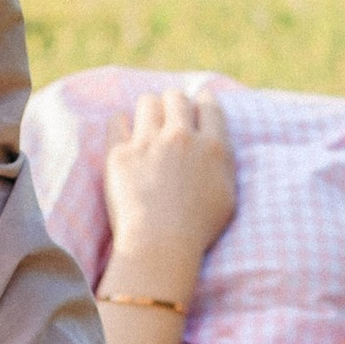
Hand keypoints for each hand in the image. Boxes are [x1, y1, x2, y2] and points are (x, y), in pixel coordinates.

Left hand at [99, 85, 234, 309]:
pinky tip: (123, 137)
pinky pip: (117, 120)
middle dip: (172, 105)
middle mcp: (182, 137)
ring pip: (147, 102)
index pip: (208, 105)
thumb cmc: (198, 230)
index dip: (201, 102)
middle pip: (176, 97)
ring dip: (148, 111)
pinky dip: (120, 126)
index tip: (194, 108)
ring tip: (146, 127)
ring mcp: (149, 143)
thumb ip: (222, 163)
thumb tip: (214, 143)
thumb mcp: (227, 196)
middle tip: (168, 120)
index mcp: (213, 147)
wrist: (160, 246)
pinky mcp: (120, 152)